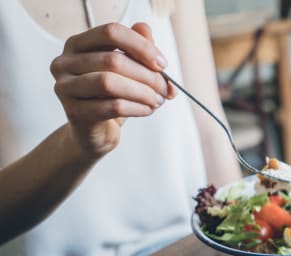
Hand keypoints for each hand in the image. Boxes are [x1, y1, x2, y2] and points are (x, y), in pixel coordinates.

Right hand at [50, 22, 174, 158]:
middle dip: (147, 76)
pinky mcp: (73, 111)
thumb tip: (147, 31)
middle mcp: (65, 62)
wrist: (96, 129)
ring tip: (157, 100)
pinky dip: (137, 108)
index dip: (142, 46)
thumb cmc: (111, 95)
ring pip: (109, 83)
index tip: (162, 64)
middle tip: (165, 88)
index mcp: (79, 43)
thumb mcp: (128, 68)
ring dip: (142, 93)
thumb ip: (138, 47)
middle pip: (113, 60)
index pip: (111, 32)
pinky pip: (111, 107)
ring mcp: (65, 87)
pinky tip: (147, 109)